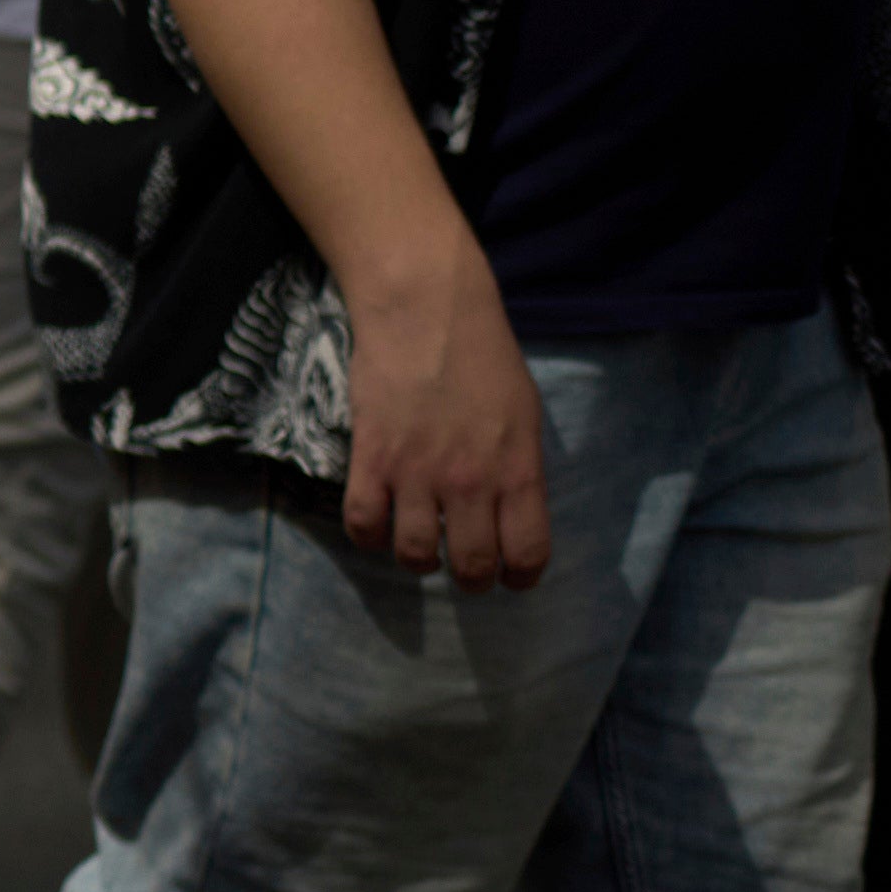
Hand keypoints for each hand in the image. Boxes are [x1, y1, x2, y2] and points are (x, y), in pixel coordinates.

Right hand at [339, 253, 551, 589]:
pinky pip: (363, 523)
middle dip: (471, 579)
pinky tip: (377, 525)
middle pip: (472, 566)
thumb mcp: (524, 416)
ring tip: (419, 547)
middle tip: (463, 568)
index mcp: (518, 471)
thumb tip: (507, 511)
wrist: (425, 312)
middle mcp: (470, 481)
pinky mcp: (371, 458)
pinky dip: (369, 536)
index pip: (527, 554)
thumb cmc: (482, 358)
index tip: (510, 578)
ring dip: (418, 560)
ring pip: (415, 554)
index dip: (519, 578)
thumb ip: (518, 469)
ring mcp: (417, 472)